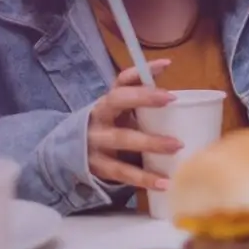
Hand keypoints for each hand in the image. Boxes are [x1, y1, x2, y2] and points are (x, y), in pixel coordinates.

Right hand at [86, 60, 180, 189]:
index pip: (122, 80)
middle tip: (171, 99)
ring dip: (150, 142)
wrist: (72, 156)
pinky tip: (165, 182)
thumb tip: (174, 78)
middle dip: (143, 97)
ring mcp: (94, 141)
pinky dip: (144, 178)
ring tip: (177, 146)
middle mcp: (98, 116)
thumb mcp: (123, 114)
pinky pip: (122, 172)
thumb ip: (144, 100)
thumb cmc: (111, 130)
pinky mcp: (97, 166)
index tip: (166, 65)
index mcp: (108, 101)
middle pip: (116, 100)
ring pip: (121, 138)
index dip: (141, 71)